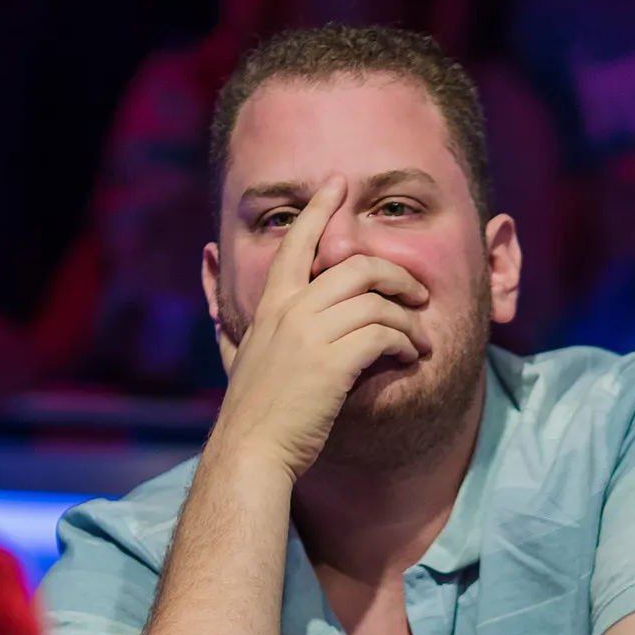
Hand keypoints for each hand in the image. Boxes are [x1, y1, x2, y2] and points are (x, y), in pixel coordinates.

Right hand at [211, 177, 430, 481]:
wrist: (250, 451)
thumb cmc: (250, 412)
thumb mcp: (233, 357)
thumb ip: (226, 325)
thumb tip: (214, 302)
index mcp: (270, 306)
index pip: (296, 243)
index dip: (319, 209)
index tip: (338, 183)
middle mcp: (291, 312)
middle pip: (356, 266)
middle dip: (396, 274)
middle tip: (417, 293)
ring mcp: (311, 336)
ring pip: (377, 301)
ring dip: (409, 318)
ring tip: (421, 338)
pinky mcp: (334, 363)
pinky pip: (384, 334)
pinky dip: (405, 342)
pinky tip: (410, 357)